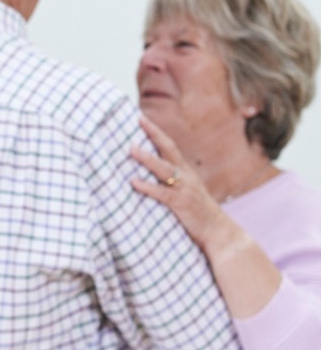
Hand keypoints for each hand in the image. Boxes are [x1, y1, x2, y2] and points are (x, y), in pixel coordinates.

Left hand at [130, 116, 244, 257]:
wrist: (218, 231)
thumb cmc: (196, 213)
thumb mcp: (183, 193)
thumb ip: (168, 183)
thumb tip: (144, 176)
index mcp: (185, 171)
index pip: (169, 146)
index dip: (156, 132)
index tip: (141, 118)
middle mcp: (186, 176)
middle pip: (168, 149)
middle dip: (154, 134)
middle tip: (138, 120)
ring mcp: (184, 188)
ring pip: (165, 169)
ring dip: (147, 158)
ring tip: (131, 149)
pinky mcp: (181, 203)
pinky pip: (162, 193)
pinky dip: (147, 186)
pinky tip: (133, 182)